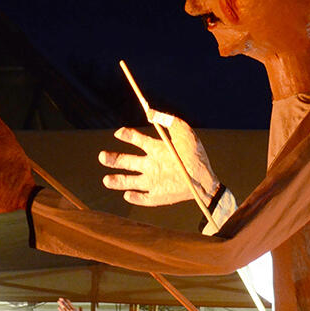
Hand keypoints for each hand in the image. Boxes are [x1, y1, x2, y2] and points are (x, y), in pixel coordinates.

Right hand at [56, 298, 85, 310]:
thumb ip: (81, 310)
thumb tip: (80, 307)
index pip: (70, 305)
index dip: (68, 301)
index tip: (65, 299)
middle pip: (67, 305)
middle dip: (63, 301)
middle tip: (59, 298)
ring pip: (65, 308)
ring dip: (62, 304)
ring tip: (58, 301)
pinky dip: (61, 310)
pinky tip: (58, 307)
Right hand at [101, 110, 216, 206]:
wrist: (207, 179)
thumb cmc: (196, 155)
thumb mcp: (185, 132)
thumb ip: (169, 120)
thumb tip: (150, 112)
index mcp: (157, 149)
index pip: (137, 140)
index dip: (126, 135)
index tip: (119, 133)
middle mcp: (152, 165)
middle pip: (127, 161)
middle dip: (113, 159)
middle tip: (102, 157)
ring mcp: (154, 181)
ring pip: (130, 181)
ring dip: (117, 181)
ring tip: (106, 180)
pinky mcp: (159, 196)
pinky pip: (144, 198)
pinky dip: (135, 197)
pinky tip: (128, 195)